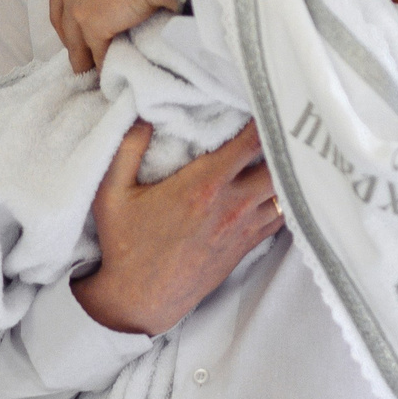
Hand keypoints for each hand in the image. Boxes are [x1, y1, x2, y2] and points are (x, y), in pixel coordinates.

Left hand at [48, 0, 203, 71]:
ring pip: (74, 36)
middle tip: (81, 47)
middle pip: (62, 10)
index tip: (84, 13)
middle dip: (70, 31)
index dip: (75, 0)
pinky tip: (108, 73)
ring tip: (90, 69)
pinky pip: (95, 51)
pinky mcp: (91, 23)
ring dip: (82, 55)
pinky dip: (102, 65)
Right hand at [74, 121, 282, 335]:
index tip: (266, 97)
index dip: (264, 116)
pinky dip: (285, 197)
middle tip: (282, 119)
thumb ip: (126, 148)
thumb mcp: (111, 194)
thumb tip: (142, 113)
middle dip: (283, 140)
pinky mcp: (247, 245)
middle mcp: (233, 205)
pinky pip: (282, 216)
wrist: (139, 301)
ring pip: (286, 191)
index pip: (251, 142)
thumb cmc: (124, 246)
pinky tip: (280, 183)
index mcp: (204, 186)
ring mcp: (244, 227)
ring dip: (287, 168)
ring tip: (286, 146)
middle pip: (281, 164)